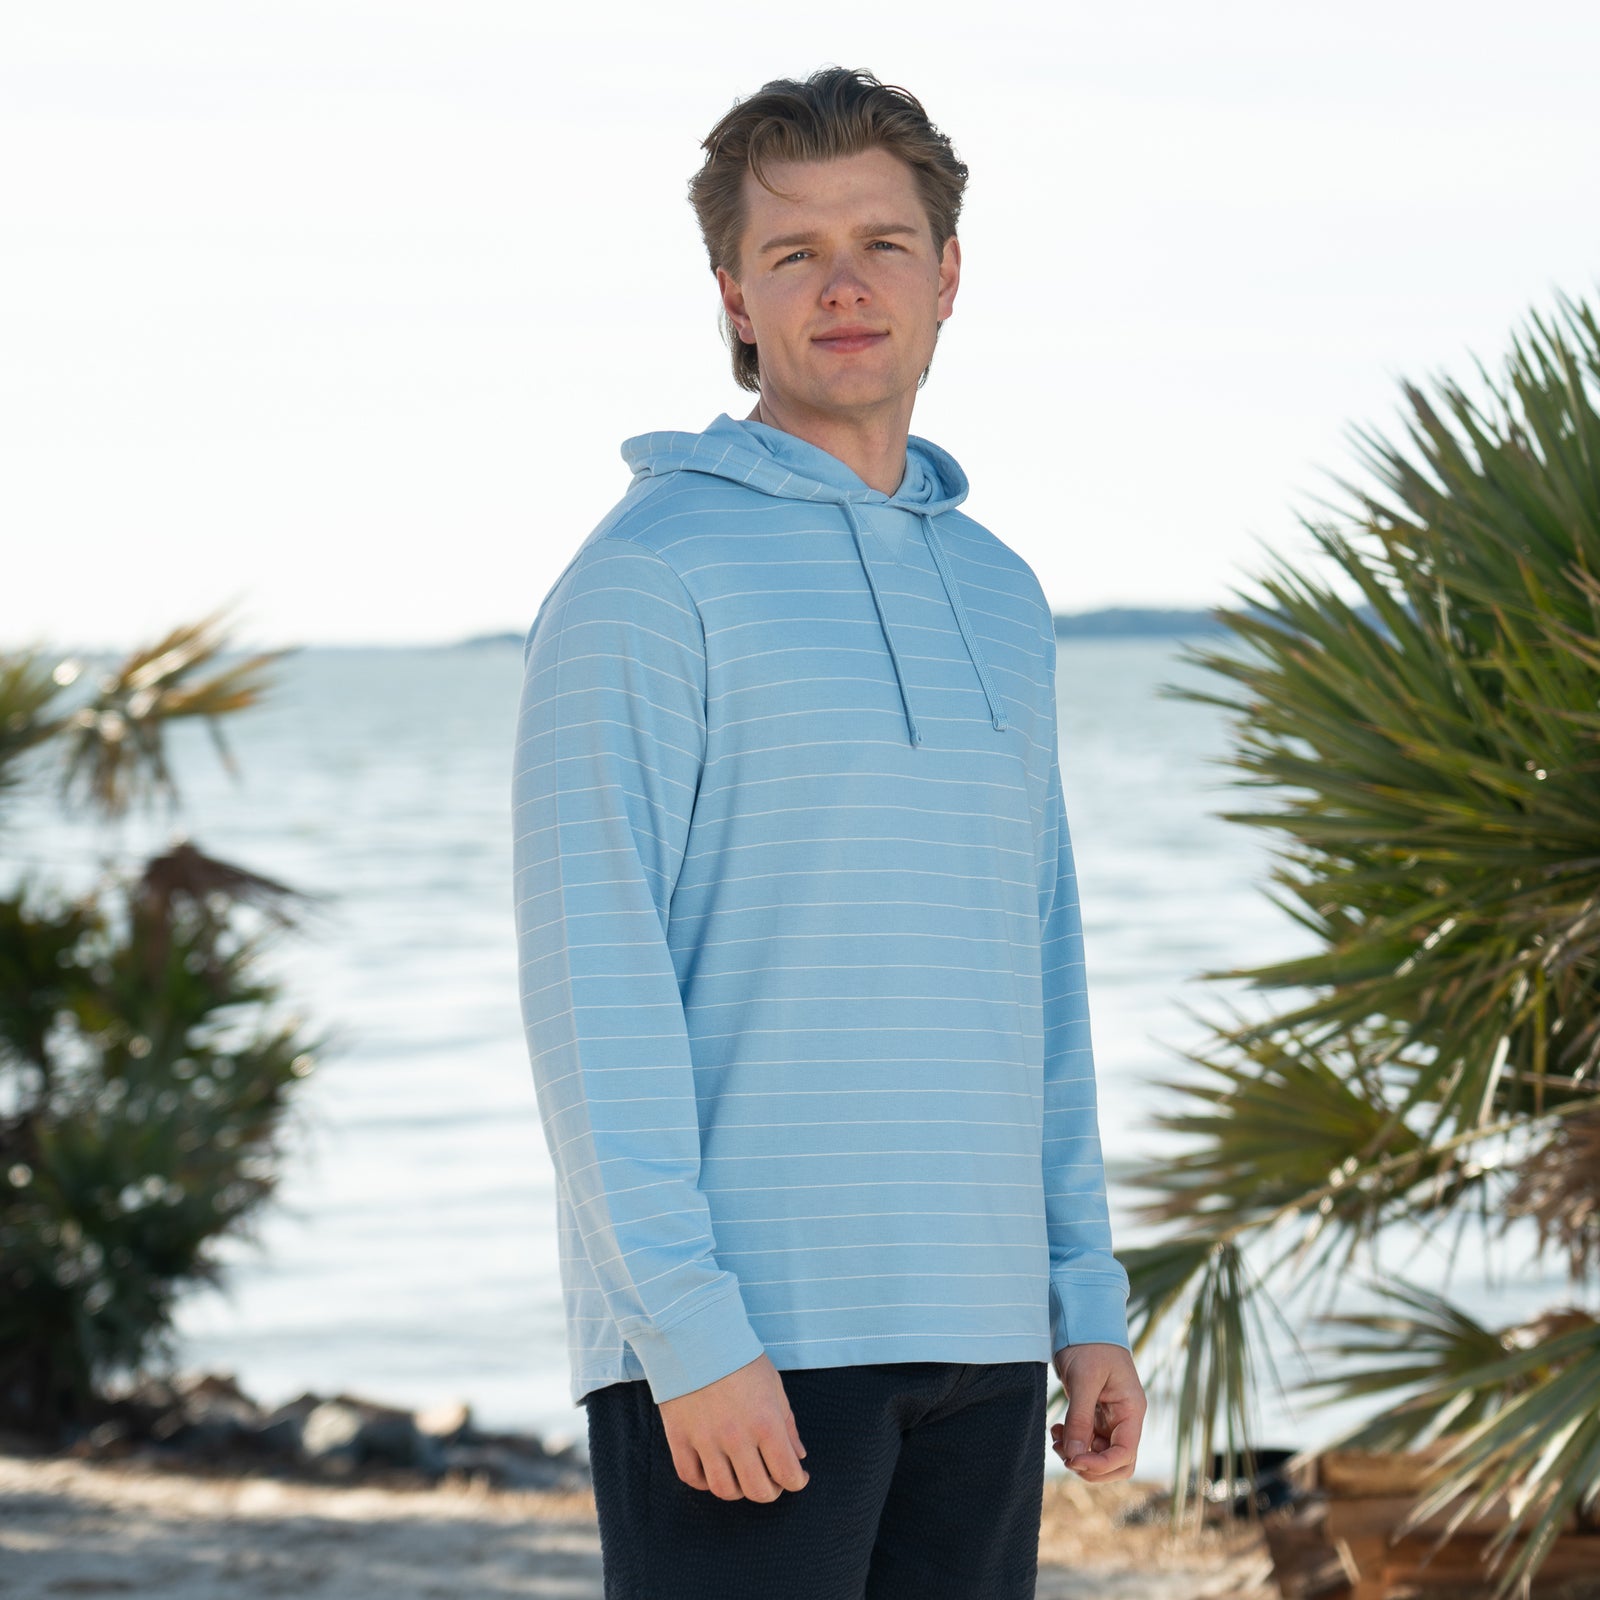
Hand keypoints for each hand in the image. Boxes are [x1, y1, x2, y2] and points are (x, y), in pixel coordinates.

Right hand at [656, 1352, 809, 1500]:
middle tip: (771, 1479)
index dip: (796, 1482)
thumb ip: (787, 1424)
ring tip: (742, 1475)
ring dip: (738, 1490)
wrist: (696, 1335)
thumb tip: (798, 1455)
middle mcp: (736, 1437)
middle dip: (770, 1490)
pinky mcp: (679, 1438)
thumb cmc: (740, 1358)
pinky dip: (704, 1481)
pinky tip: (713, 1468)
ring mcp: (705, 1440)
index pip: (787, 1474)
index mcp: (765, 1423)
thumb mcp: (773, 1385)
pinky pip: (691, 1478)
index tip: (796, 1477)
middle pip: (757, 1491)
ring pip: (724, 1490)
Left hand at [1049, 1341, 1145, 1481]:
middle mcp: (1125, 1418)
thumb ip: (1080, 1418)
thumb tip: (1073, 1455)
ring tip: (1056, 1439)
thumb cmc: (1090, 1344)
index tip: (1074, 1460)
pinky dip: (1072, 1442)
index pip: (1125, 1454)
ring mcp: (1110, 1418)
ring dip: (1078, 1454)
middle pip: (1117, 1463)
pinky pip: (1087, 1441)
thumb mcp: (1084, 1379)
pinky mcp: (1095, 1414)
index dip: (1101, 1465)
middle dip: (1091, 1466)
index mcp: (1131, 1410)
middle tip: (1066, 1454)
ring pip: (1100, 1454)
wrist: (1082, 1321)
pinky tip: (1056, 1430)